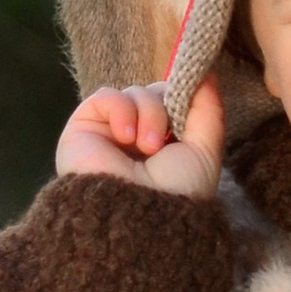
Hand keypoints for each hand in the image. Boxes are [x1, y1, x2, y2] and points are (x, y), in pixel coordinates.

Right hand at [55, 76, 224, 200]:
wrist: (136, 218)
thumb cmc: (175, 192)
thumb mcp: (204, 152)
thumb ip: (207, 110)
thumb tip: (207, 72)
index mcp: (164, 145)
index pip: (173, 101)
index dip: (182, 97)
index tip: (191, 101)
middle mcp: (136, 138)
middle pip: (155, 93)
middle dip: (166, 108)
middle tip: (166, 140)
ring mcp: (108, 133)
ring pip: (135, 93)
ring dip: (148, 114)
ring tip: (147, 147)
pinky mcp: (83, 128)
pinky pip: (106, 96)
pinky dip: (121, 110)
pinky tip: (125, 138)